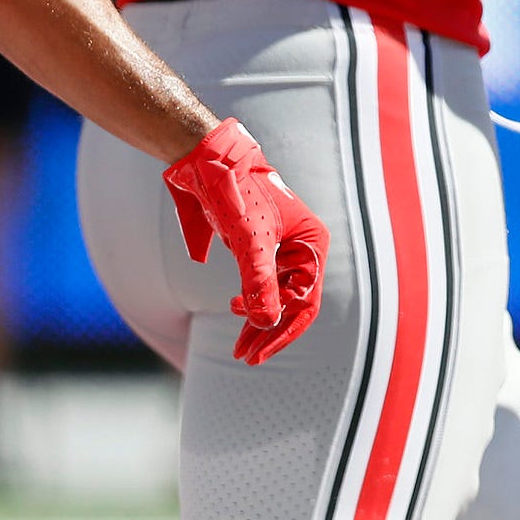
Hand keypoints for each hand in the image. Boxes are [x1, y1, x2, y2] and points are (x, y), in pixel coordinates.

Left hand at [163, 120, 330, 365]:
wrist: (207, 162)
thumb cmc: (235, 193)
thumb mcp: (249, 240)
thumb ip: (259, 282)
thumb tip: (266, 323)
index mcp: (312, 244)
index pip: (306, 301)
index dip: (283, 331)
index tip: (257, 354)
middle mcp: (302, 248)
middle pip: (293, 302)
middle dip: (268, 331)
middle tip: (244, 357)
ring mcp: (282, 247)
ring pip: (277, 295)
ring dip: (258, 320)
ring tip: (238, 344)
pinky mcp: (261, 246)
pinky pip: (264, 282)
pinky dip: (251, 300)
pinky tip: (236, 306)